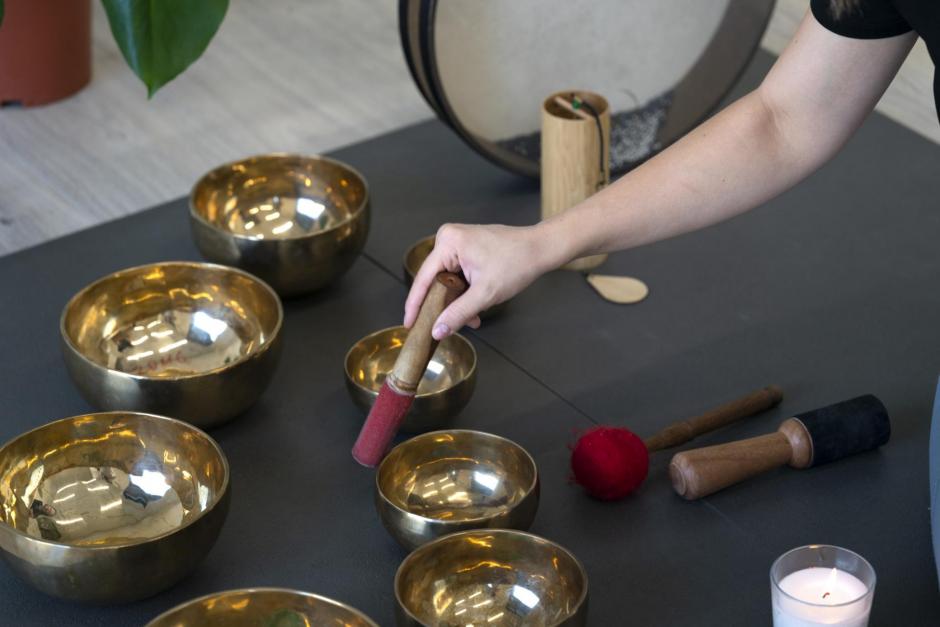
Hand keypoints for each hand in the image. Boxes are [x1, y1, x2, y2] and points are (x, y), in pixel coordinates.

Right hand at [404, 223, 558, 338]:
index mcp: (448, 242)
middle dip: (444, 306)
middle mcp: (448, 238)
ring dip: (458, 302)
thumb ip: (458, 314)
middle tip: (444, 327)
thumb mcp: (485, 294)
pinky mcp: (467, 248)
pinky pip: (457, 275)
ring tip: (473, 319)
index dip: (415, 305)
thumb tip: (436, 331)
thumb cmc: (517, 263)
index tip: (409, 324)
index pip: (423, 279)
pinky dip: (464, 293)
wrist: (540, 249)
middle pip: (435, 281)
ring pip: (447, 281)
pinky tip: (476, 308)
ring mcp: (458, 242)